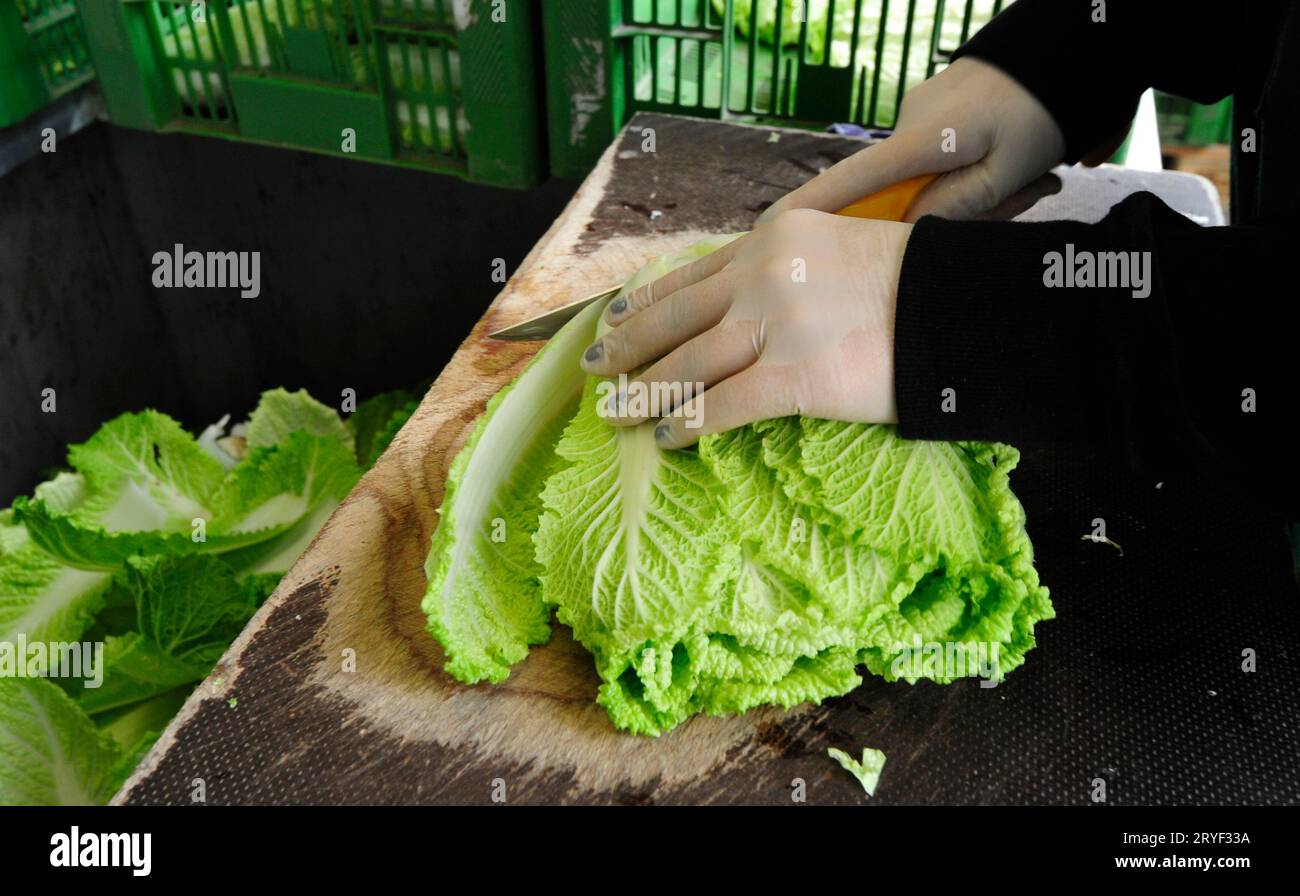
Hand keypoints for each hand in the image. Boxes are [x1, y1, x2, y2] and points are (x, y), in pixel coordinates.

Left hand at [580, 210, 909, 447]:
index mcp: (773, 239)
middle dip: (625, 348)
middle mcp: (761, 275)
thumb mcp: (842, 247)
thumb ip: (790, 267)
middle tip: (594, 369)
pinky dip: (685, 424)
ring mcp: (773, 326)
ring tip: (615, 411)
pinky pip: (720, 407)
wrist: (966, 307)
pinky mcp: (793, 378)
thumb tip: (751, 301)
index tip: (614, 320)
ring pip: (684, 365)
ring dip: (642, 392)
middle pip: (672, 318)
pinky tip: (665, 438)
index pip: (690, 275)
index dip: (645, 303)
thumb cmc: (916, 282)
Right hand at [759, 57, 1066, 223]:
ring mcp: (917, 120)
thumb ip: (953, 210)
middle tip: (1026, 195)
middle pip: (897, 195)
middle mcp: (907, 128)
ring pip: (925, 182)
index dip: (805, 210)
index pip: (848, 182)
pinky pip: (939, 165)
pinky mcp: (932, 119)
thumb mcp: (1006, 172)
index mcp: (919, 140)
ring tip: (1037, 179)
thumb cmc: (1039, 111)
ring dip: (972, 195)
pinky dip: (973, 178)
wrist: (1065, 49)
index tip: (764, 233)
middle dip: (945, 212)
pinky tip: (1023, 168)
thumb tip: (906, 236)